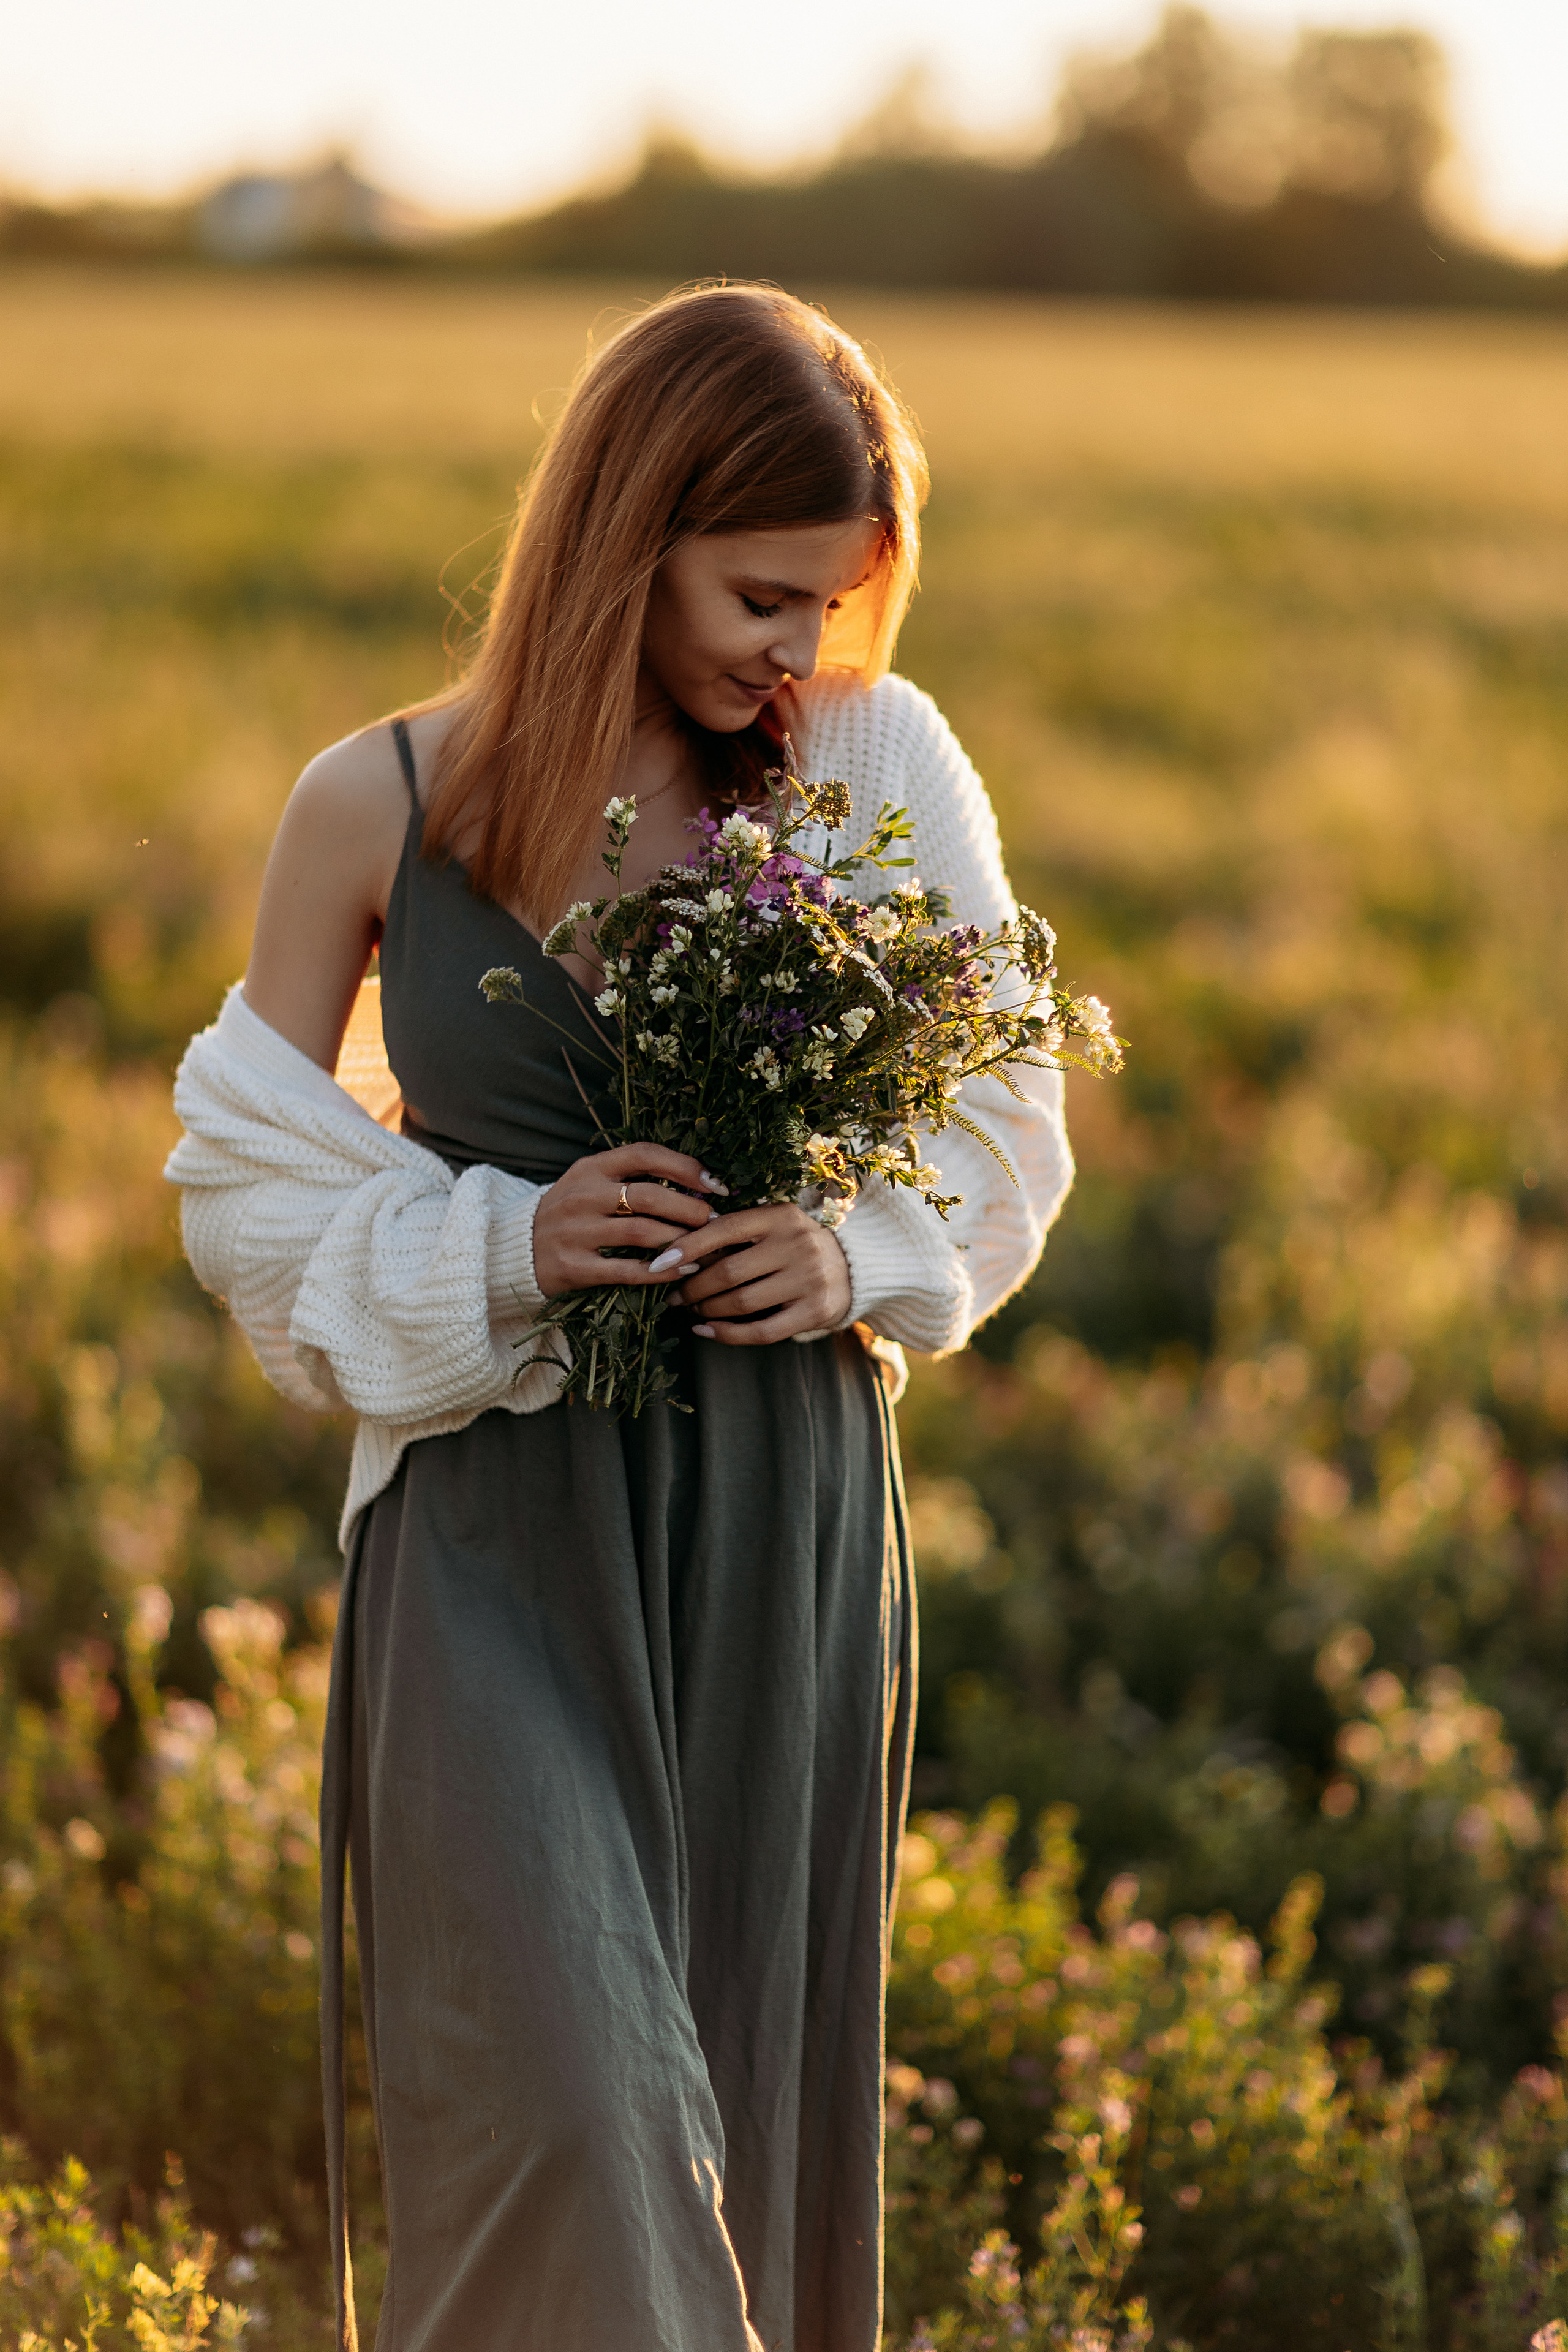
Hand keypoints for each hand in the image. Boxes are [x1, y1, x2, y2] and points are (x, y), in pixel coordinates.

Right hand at [532, 1142, 721, 1300]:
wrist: (512, 1248)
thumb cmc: (567, 1213)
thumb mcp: (589, 1183)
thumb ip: (629, 1178)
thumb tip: (693, 1183)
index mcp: (590, 1168)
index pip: (643, 1154)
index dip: (685, 1167)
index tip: (715, 1184)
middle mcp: (582, 1196)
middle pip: (649, 1196)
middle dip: (690, 1208)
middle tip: (714, 1220)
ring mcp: (576, 1232)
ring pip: (641, 1232)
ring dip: (681, 1240)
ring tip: (706, 1246)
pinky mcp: (574, 1267)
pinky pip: (627, 1270)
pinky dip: (660, 1271)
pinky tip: (683, 1271)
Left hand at [670, 1203, 851, 1344]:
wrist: (854, 1266)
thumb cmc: (795, 1245)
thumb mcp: (773, 1226)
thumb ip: (735, 1232)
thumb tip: (677, 1252)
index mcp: (781, 1216)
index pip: (724, 1229)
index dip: (687, 1247)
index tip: (659, 1263)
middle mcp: (797, 1244)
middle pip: (728, 1271)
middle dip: (693, 1287)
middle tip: (675, 1295)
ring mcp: (809, 1279)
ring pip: (742, 1302)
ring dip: (707, 1310)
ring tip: (692, 1310)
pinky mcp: (816, 1310)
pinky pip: (762, 1330)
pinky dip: (728, 1334)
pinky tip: (707, 1330)